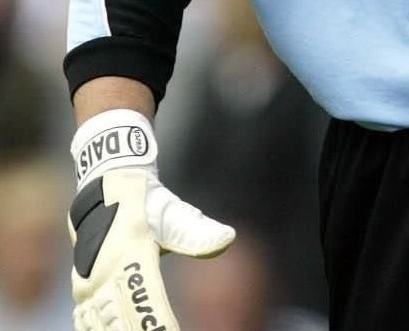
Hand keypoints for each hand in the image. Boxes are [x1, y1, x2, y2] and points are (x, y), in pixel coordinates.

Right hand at [68, 109, 234, 330]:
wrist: (106, 188)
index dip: (159, 325)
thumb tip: (227, 238)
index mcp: (128, 255)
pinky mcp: (83, 292)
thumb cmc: (147, 202)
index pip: (146, 302)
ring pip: (103, 326)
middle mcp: (103, 276)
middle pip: (123, 323)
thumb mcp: (172, 211)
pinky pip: (90, 322)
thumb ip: (196, 230)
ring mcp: (87, 286)